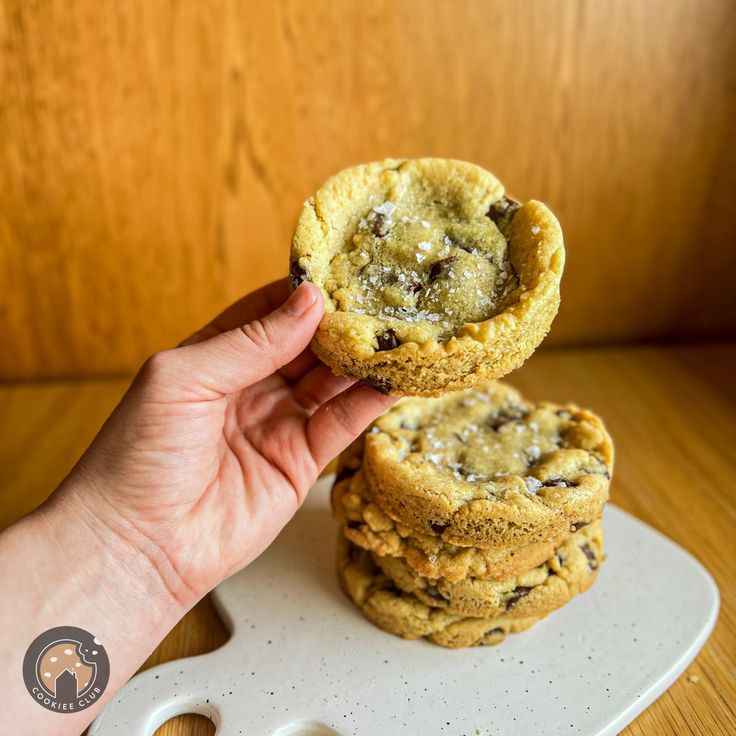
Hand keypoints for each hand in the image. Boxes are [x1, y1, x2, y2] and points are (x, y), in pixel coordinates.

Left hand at [56, 279, 394, 605]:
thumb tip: (308, 301)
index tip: (343, 271)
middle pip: (306, 345)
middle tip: (382, 300)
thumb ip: (249, 341)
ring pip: (330, 381)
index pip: (267, 312)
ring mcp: (277, 424)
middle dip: (341, 324)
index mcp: (214, 357)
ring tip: (400, 334)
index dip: (302, 294)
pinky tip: (393, 380)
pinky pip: (341, 425)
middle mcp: (250, 387)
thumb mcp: (185, 379)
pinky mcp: (300, 463)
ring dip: (362, 359)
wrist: (138, 547)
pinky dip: (368, 403)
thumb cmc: (138, 456)